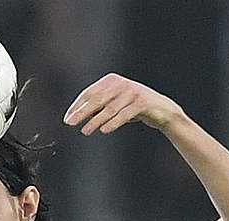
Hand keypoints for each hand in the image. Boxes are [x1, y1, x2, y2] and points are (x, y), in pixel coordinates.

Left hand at [63, 73, 184, 134]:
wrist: (161, 109)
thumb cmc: (131, 107)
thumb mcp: (113, 105)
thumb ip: (96, 107)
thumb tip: (75, 117)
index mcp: (111, 81)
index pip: (89, 93)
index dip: (77, 106)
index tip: (67, 119)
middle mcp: (121, 83)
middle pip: (97, 99)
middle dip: (82, 112)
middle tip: (70, 123)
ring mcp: (133, 92)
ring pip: (110, 108)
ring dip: (95, 121)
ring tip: (85, 131)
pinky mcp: (143, 102)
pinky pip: (125, 114)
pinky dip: (114, 122)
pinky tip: (105, 130)